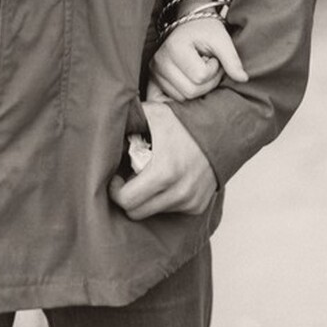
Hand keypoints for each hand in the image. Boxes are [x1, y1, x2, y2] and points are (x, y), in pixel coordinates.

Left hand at [108, 102, 217, 220]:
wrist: (223, 128)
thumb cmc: (184, 120)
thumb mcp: (154, 114)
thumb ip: (128, 119)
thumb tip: (103, 128)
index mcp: (164, 172)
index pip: (127, 200)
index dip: (115, 190)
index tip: (116, 177)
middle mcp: (179, 192)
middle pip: (136, 212)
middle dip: (128, 197)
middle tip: (128, 179)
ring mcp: (190, 201)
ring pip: (153, 212)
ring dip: (146, 199)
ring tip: (148, 176)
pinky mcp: (198, 206)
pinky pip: (170, 210)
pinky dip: (164, 199)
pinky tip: (166, 181)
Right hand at [147, 18, 247, 100]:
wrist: (190, 23)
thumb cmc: (206, 29)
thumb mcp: (222, 39)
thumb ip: (232, 59)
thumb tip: (243, 79)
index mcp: (174, 47)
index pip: (200, 77)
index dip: (214, 70)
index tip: (213, 57)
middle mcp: (159, 61)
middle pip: (191, 91)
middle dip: (208, 82)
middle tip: (209, 66)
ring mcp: (154, 72)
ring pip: (182, 99)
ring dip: (197, 88)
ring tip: (199, 70)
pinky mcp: (153, 80)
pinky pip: (170, 100)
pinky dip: (184, 94)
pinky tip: (189, 81)